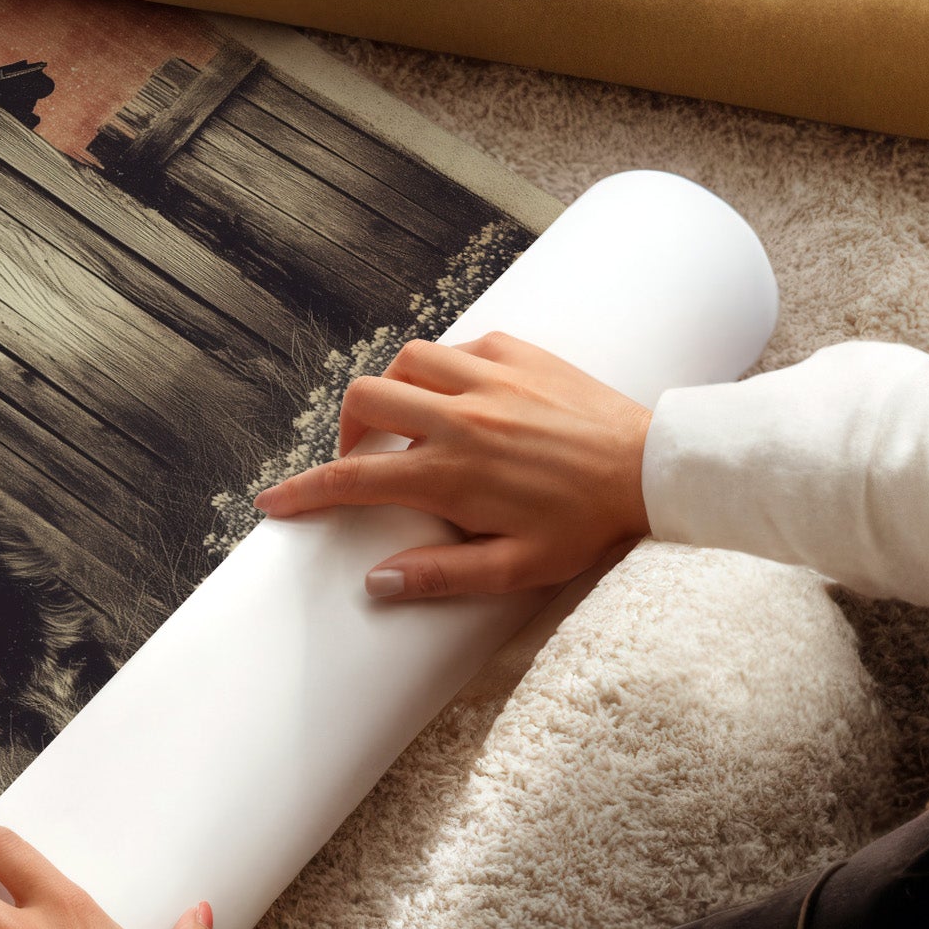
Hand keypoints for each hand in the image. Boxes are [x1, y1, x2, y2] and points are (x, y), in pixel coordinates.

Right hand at [254, 332, 650, 600]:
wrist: (653, 469)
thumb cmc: (587, 524)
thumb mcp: (517, 568)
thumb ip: (442, 576)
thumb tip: (376, 582)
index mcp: (452, 473)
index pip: (353, 480)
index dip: (304, 492)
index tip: (274, 502)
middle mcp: (460, 417)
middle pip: (365, 401)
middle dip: (346, 431)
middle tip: (364, 460)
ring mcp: (489, 378)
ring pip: (405, 362)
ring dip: (393, 391)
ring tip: (410, 423)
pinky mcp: (518, 352)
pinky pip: (458, 347)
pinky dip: (445, 369)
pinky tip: (462, 396)